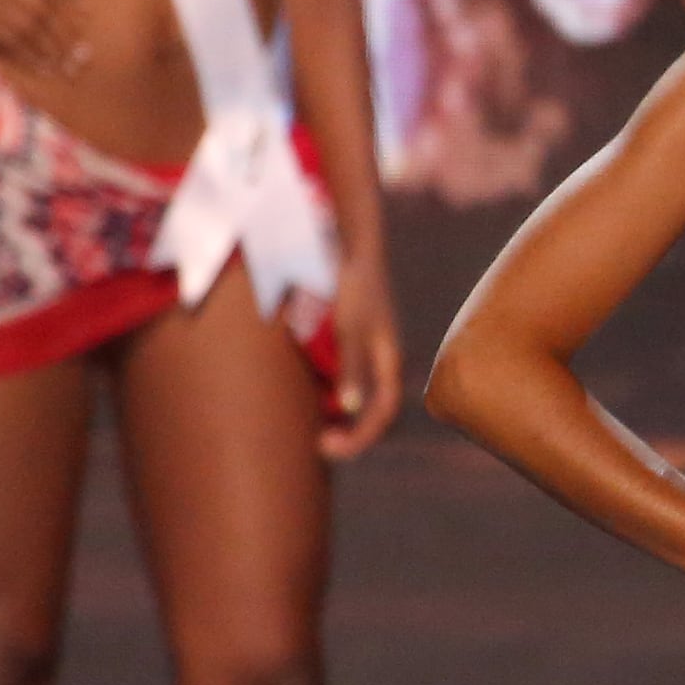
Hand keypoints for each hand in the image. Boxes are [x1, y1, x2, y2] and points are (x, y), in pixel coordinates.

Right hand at [0, 0, 84, 75]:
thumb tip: (80, 5)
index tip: (89, 8)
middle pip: (45, 0)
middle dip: (68, 28)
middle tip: (86, 50)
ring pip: (33, 22)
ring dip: (55, 47)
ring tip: (70, 66)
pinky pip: (15, 38)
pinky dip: (33, 55)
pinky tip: (46, 69)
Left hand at [320, 252, 403, 462]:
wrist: (342, 239)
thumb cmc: (350, 282)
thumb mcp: (349, 326)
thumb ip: (351, 366)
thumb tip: (350, 408)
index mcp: (386, 357)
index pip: (382, 410)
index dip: (360, 436)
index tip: (326, 444)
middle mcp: (376, 358)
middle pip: (367, 409)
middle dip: (345, 430)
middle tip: (316, 442)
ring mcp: (358, 348)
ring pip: (349, 394)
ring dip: (330, 412)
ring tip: (304, 420)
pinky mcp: (339, 337)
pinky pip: (332, 375)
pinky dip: (319, 390)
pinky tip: (297, 388)